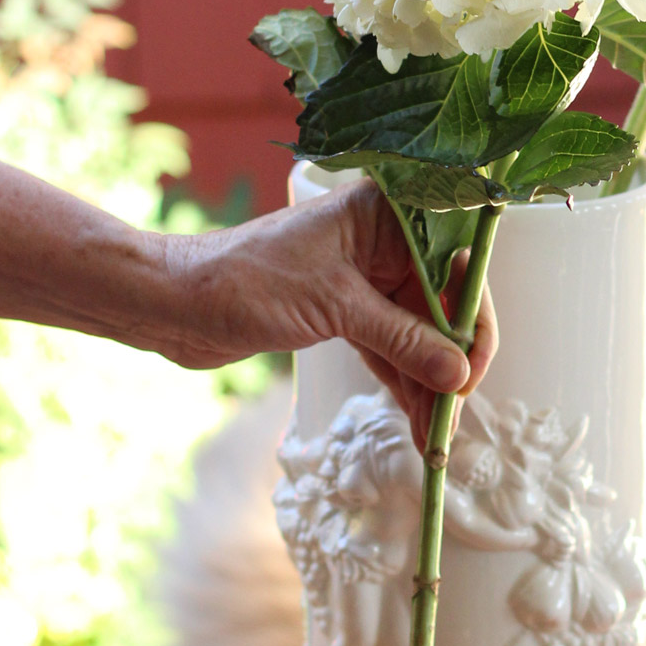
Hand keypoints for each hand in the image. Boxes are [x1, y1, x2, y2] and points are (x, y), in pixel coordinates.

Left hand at [162, 177, 497, 450]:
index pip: (456, 264)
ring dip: (426, 380)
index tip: (470, 371)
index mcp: (386, 213)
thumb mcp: (335, 308)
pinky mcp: (342, 309)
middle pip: (440, 303)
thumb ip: (402, 339)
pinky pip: (388, 345)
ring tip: (435, 432)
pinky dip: (401, 379)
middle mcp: (381, 238)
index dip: (470, 320)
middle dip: (449, 360)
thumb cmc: (245, 279)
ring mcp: (363, 275)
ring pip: (415, 330)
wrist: (175, 301)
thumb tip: (457, 374)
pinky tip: (415, 417)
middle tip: (454, 412)